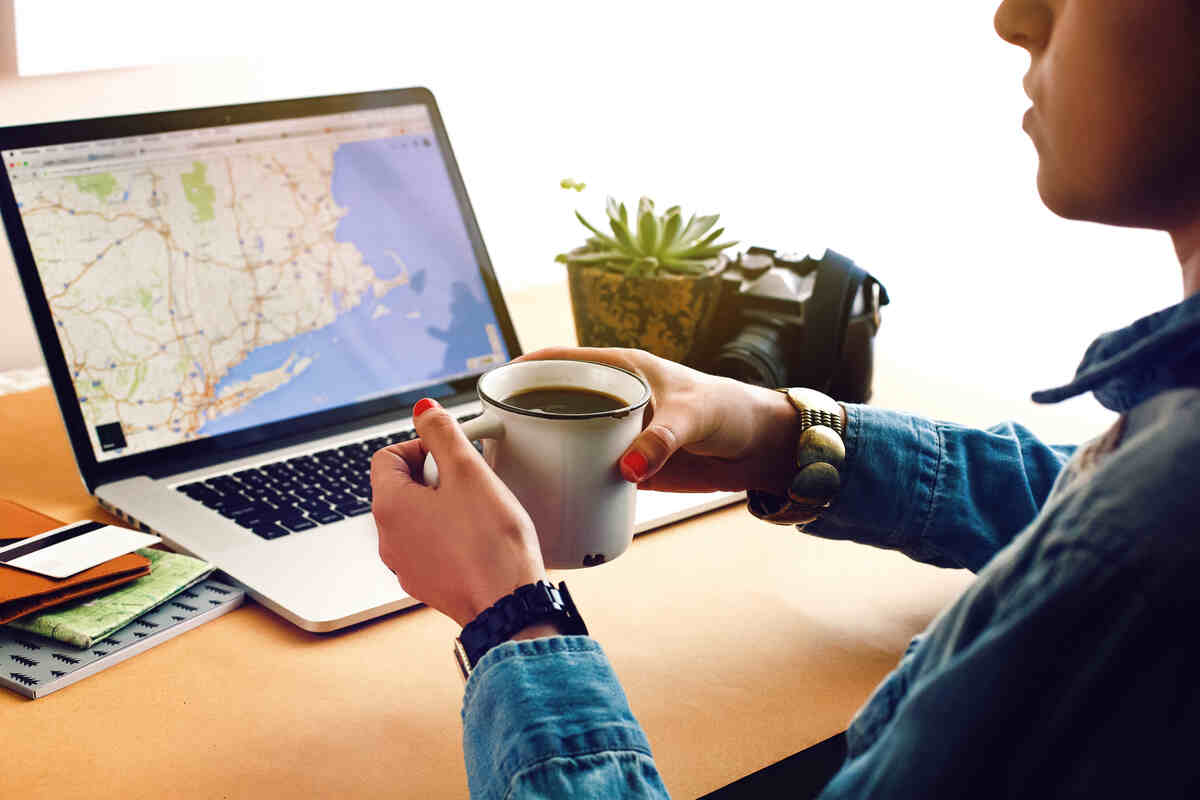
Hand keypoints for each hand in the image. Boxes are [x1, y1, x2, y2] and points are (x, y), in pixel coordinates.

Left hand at [370, 397, 546, 626]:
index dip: (421, 447)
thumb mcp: (468, 472)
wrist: (508, 606)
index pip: (387, 456)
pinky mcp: (427, 584)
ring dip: (443, 506)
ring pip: (417, 518)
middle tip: (470, 482)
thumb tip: (423, 409)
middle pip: (401, 486)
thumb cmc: (490, 541)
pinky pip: (430, 546)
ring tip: (478, 512)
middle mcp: (388, 538)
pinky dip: (450, 536)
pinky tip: (479, 540)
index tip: (451, 455)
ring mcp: (406, 565)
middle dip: (435, 476)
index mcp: (389, 506)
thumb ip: (443, 433)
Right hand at [516, 347, 827, 495]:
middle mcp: (611, 398)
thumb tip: (626, 467)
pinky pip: (587, 470)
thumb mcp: (696, 417)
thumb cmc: (729, 410)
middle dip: (521, 416)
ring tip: (507, 472)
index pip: (562, 360)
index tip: (493, 385)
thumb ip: (663, 439)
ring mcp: (615, 432)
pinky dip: (567, 481)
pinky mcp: (625, 464)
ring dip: (539, 452)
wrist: (756, 448)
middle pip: (552, 402)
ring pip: (564, 438)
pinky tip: (546, 498)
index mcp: (621, 369)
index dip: (525, 368)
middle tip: (490, 440)